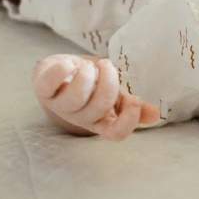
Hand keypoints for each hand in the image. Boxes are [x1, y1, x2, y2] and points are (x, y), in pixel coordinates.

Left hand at [32, 55, 159, 140]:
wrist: (60, 72)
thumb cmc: (90, 85)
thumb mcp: (114, 95)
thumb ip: (132, 105)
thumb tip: (155, 114)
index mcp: (99, 121)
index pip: (115, 134)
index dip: (128, 120)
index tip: (135, 99)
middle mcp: (79, 117)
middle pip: (99, 108)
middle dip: (108, 82)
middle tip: (107, 65)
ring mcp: (60, 105)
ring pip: (75, 97)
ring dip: (87, 74)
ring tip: (88, 65)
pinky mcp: (43, 90)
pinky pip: (48, 83)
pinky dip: (62, 68)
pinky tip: (68, 64)